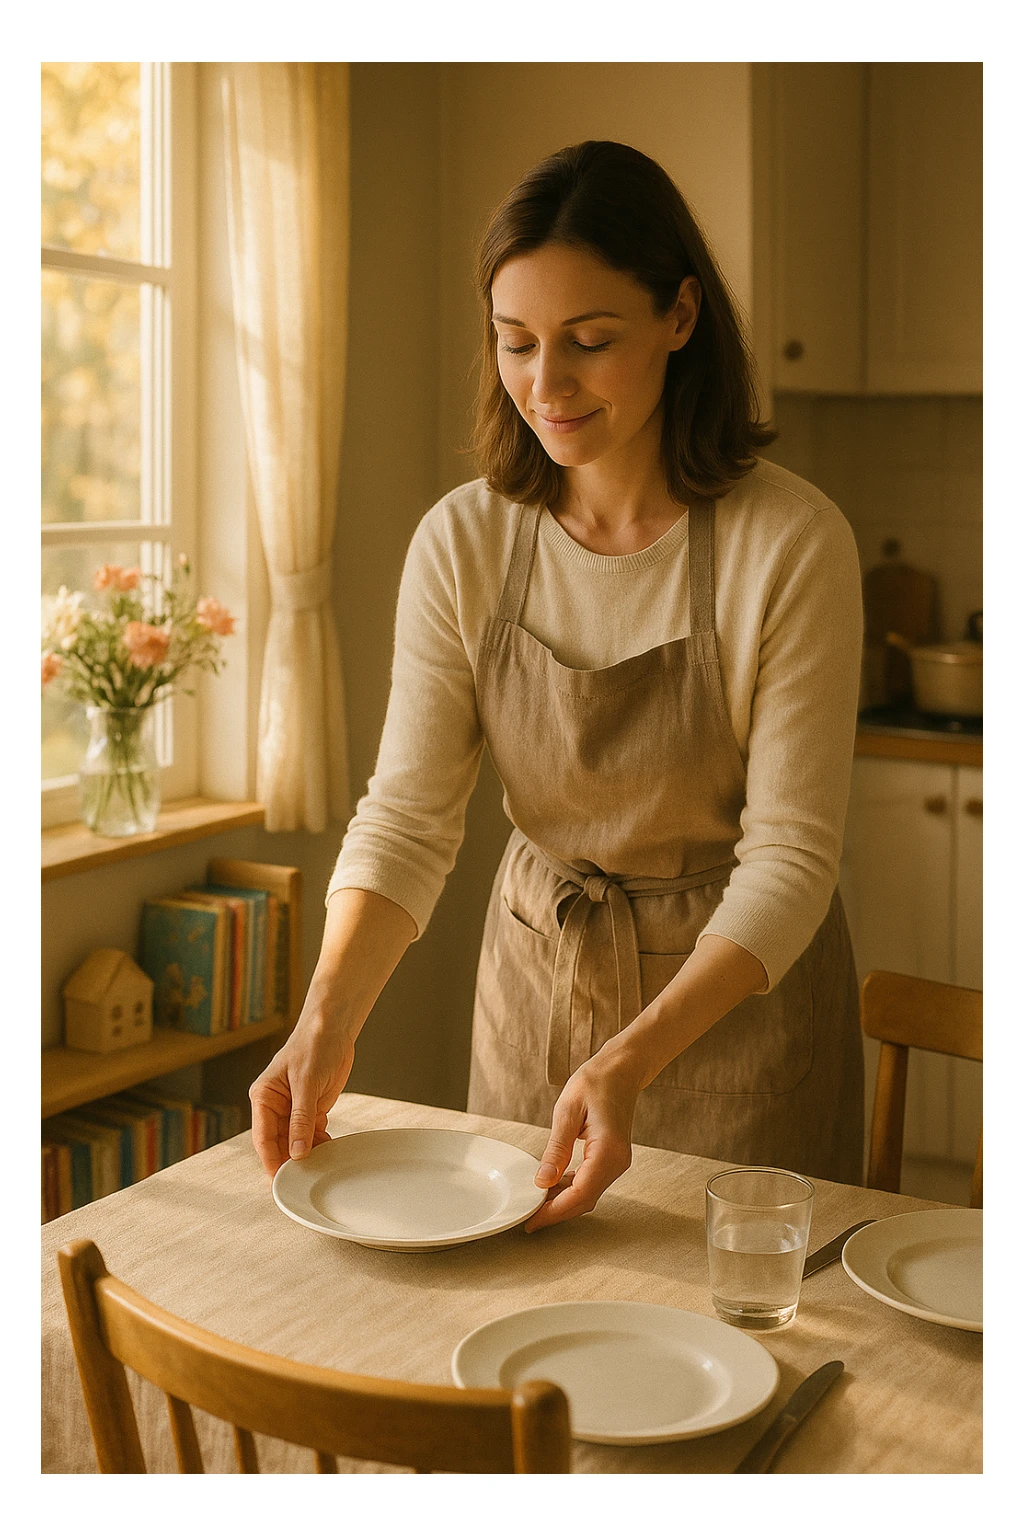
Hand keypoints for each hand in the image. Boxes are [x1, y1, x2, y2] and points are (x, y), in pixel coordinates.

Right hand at [249, 996, 355, 1177]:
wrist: (333, 1029)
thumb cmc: (313, 1047)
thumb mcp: (306, 1083)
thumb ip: (301, 1118)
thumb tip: (297, 1151)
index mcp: (263, 1097)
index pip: (263, 1137)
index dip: (271, 1160)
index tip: (281, 1179)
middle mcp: (274, 1106)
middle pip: (278, 1143)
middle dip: (290, 1160)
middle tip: (304, 1179)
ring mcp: (293, 1109)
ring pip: (295, 1141)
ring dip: (306, 1154)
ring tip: (319, 1167)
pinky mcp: (311, 1109)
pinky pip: (311, 1134)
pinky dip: (319, 1144)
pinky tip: (328, 1151)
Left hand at [524, 1049, 641, 1232]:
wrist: (621, 1069)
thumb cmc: (596, 1081)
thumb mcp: (567, 1111)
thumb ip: (556, 1149)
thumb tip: (542, 1181)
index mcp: (607, 1151)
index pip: (579, 1194)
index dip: (554, 1211)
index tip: (531, 1220)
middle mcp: (617, 1162)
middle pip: (585, 1201)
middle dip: (556, 1212)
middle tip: (528, 1217)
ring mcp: (617, 1162)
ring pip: (588, 1195)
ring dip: (563, 1201)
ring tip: (535, 1201)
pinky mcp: (612, 1158)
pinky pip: (591, 1183)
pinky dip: (571, 1189)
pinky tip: (552, 1185)